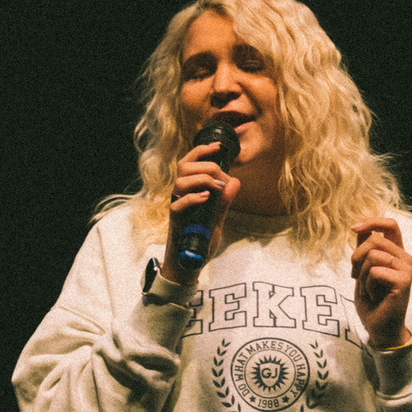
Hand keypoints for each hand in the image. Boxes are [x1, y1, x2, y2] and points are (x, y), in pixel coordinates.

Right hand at [160, 137, 239, 283]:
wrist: (188, 264)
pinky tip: (207, 197)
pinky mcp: (175, 223)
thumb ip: (224, 201)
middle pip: (183, 167)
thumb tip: (235, 182)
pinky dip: (193, 198)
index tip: (218, 146)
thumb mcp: (217, 218)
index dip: (201, 150)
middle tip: (222, 176)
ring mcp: (176, 208)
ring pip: (180, 182)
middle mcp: (179, 196)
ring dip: (201, 179)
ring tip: (217, 186)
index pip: (189, 163)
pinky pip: (178, 205)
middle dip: (206, 164)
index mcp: (188, 191)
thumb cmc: (199, 240)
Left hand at [350, 218, 411, 349]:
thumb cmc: (371, 300)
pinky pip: (375, 272)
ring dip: (362, 275)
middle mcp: (405, 258)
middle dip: (357, 257)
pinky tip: (375, 297)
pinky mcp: (404, 281)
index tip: (354, 228)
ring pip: (373, 255)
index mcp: (397, 253)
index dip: (372, 221)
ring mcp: (407, 269)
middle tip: (356, 276)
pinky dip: (368, 285)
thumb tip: (360, 229)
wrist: (379, 328)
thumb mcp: (362, 270)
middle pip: (374, 239)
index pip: (390, 224)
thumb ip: (364, 250)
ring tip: (369, 289)